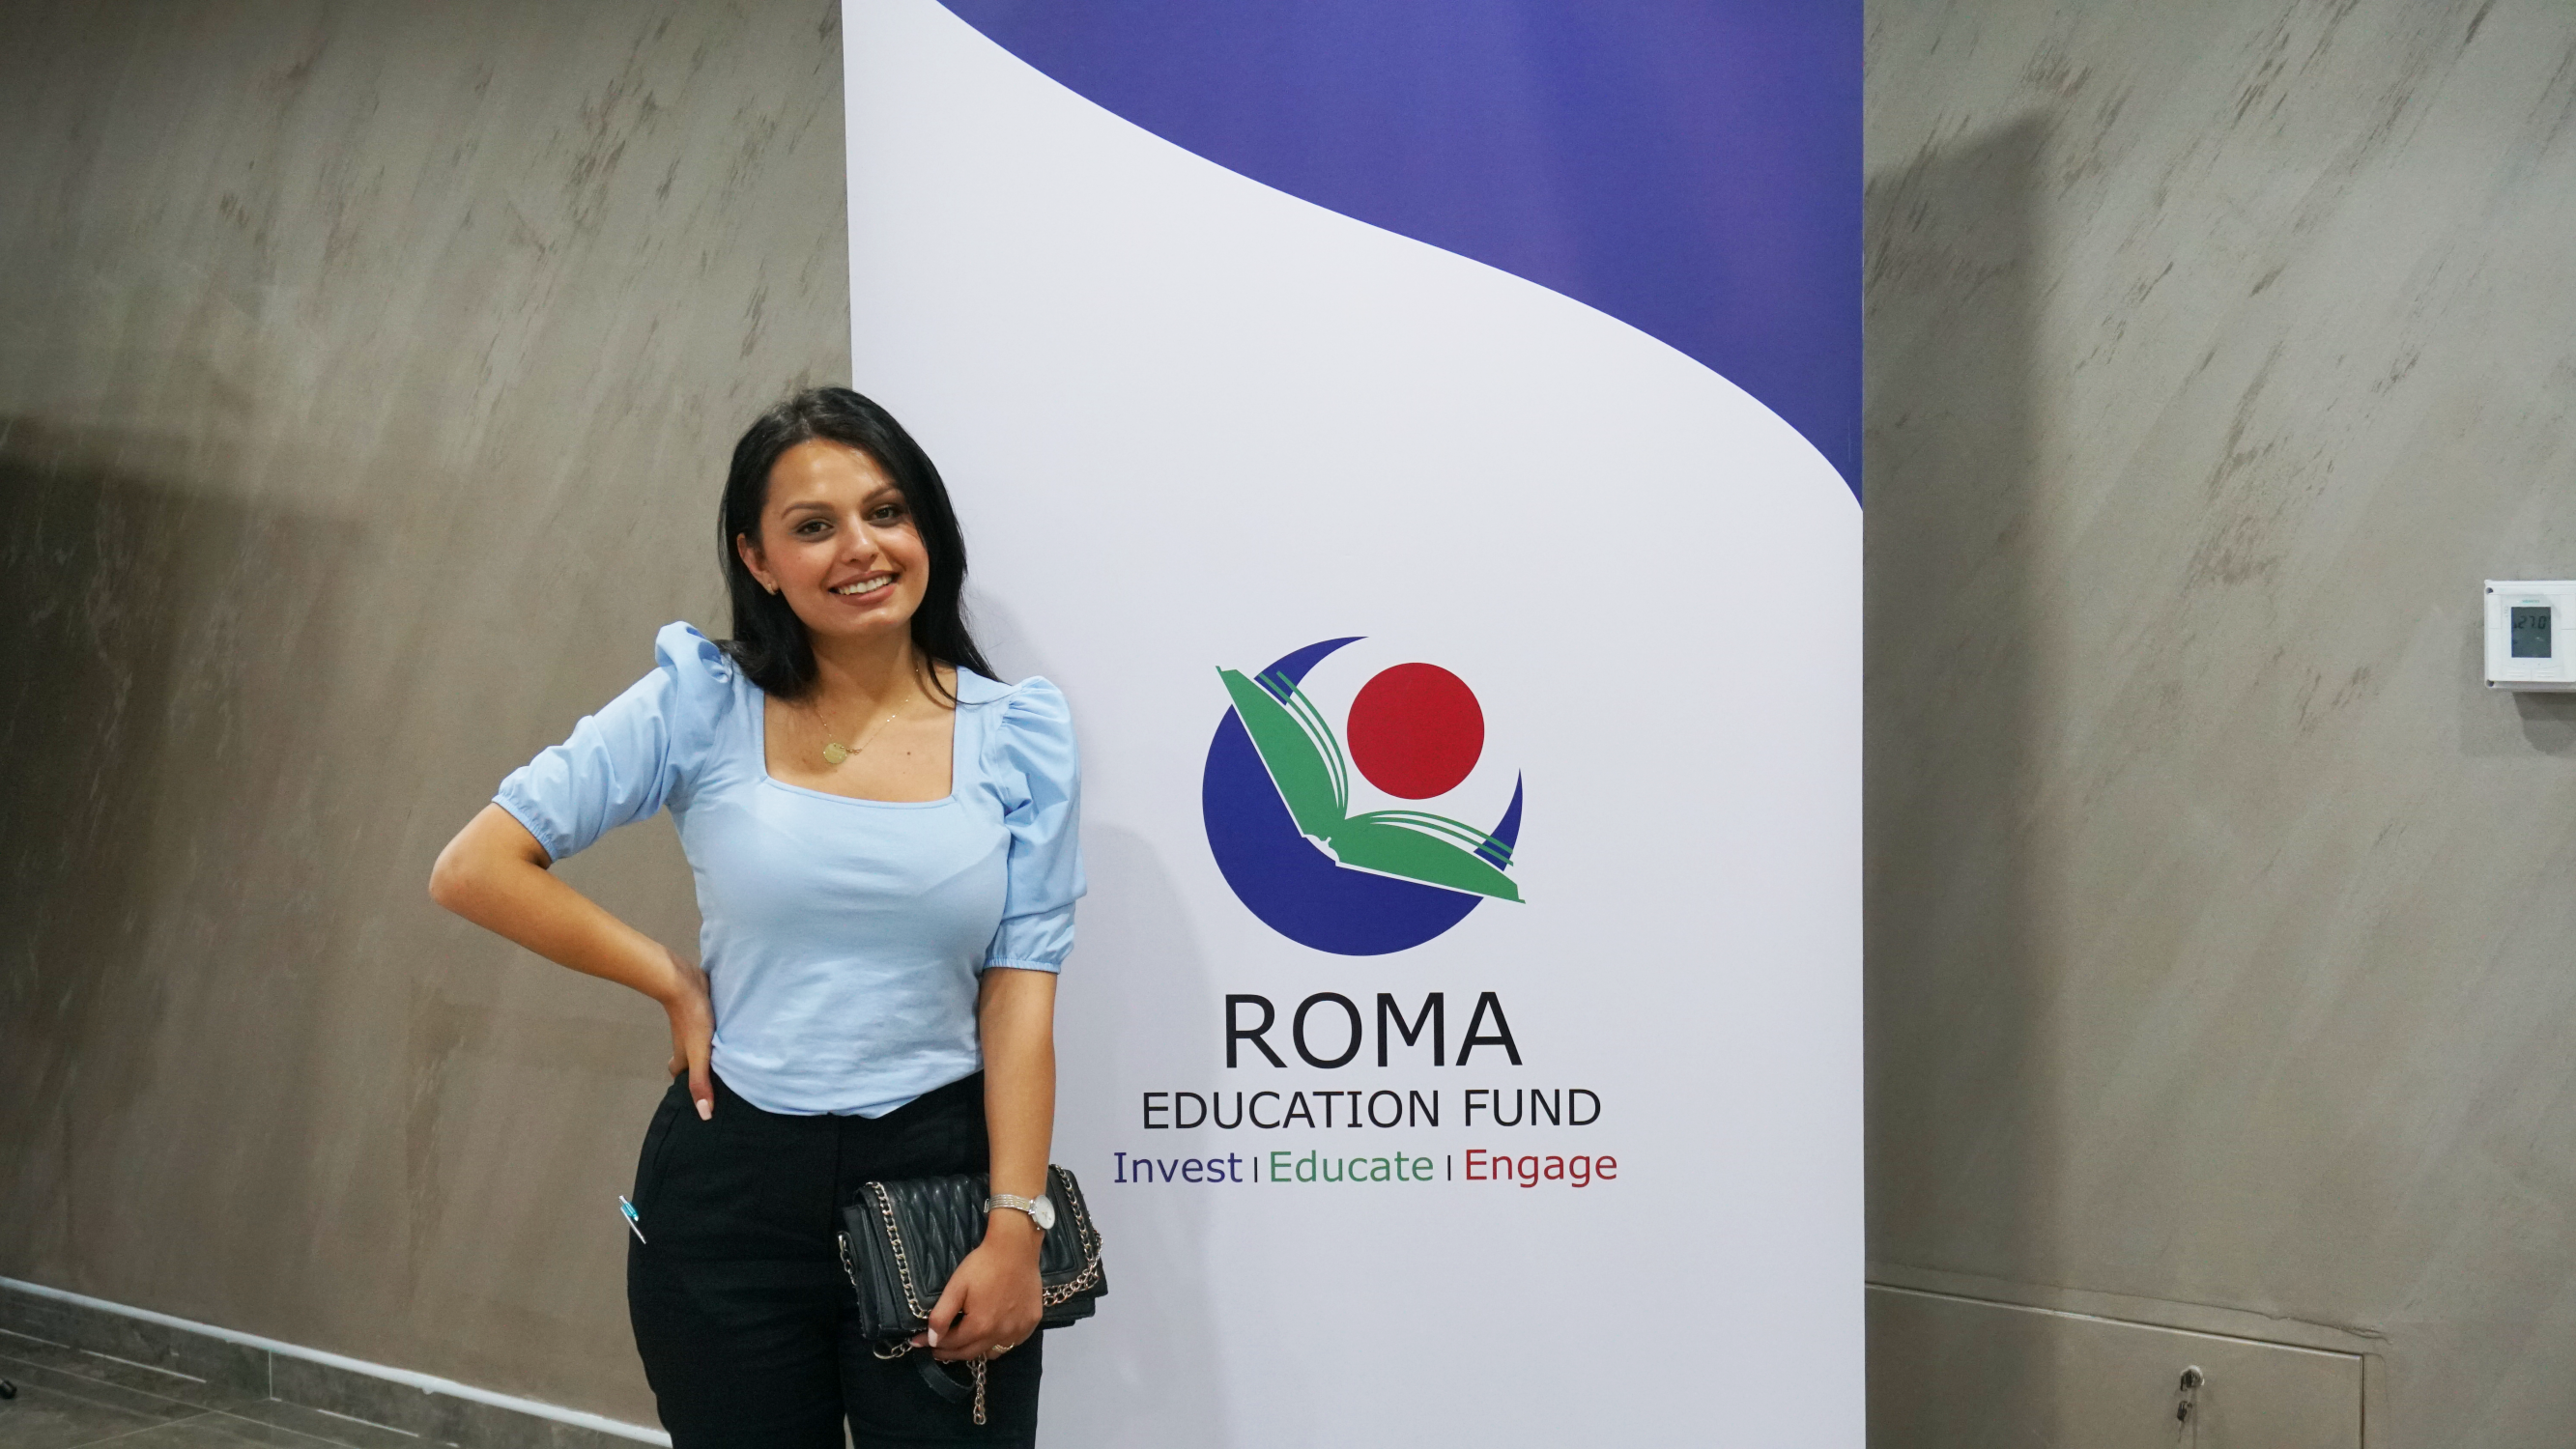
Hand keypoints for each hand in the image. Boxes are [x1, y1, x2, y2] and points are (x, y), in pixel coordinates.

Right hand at [655, 947, 714, 1118]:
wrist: (683, 982)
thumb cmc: (692, 1019)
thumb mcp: (699, 1054)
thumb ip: (700, 1082)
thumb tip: (704, 1115)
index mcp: (682, 1055)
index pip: (680, 1074)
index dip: (687, 1084)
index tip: (701, 1093)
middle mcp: (685, 1041)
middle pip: (689, 1058)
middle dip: (700, 1067)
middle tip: (719, 1076)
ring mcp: (693, 1024)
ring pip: (699, 1041)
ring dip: (710, 1048)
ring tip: (729, 1057)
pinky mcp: (702, 1009)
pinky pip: (708, 1024)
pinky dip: (716, 1031)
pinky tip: (732, 1031)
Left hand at [912, 1213, 1042, 1361]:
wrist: (1016, 1248)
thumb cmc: (982, 1265)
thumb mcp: (956, 1287)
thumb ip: (941, 1316)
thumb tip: (931, 1340)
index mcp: (979, 1326)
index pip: (951, 1344)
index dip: (933, 1344)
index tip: (920, 1341)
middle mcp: (1000, 1334)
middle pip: (970, 1353)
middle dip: (950, 1353)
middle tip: (937, 1347)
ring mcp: (1019, 1330)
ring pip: (992, 1352)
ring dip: (976, 1350)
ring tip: (966, 1340)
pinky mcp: (1031, 1323)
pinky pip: (1012, 1342)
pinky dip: (999, 1342)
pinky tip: (993, 1331)